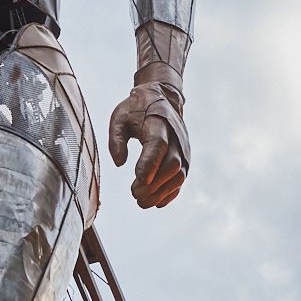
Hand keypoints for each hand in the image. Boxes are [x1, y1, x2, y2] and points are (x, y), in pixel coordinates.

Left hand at [107, 85, 188, 208]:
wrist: (163, 98)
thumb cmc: (136, 109)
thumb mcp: (119, 118)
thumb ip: (116, 139)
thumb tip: (119, 163)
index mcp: (158, 125)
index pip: (158, 147)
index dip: (149, 166)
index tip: (137, 182)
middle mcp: (176, 138)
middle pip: (172, 165)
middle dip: (154, 184)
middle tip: (134, 194)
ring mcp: (183, 150)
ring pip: (179, 176)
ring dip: (161, 192)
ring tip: (141, 202)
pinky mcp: (184, 158)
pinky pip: (181, 179)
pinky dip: (171, 193)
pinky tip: (156, 202)